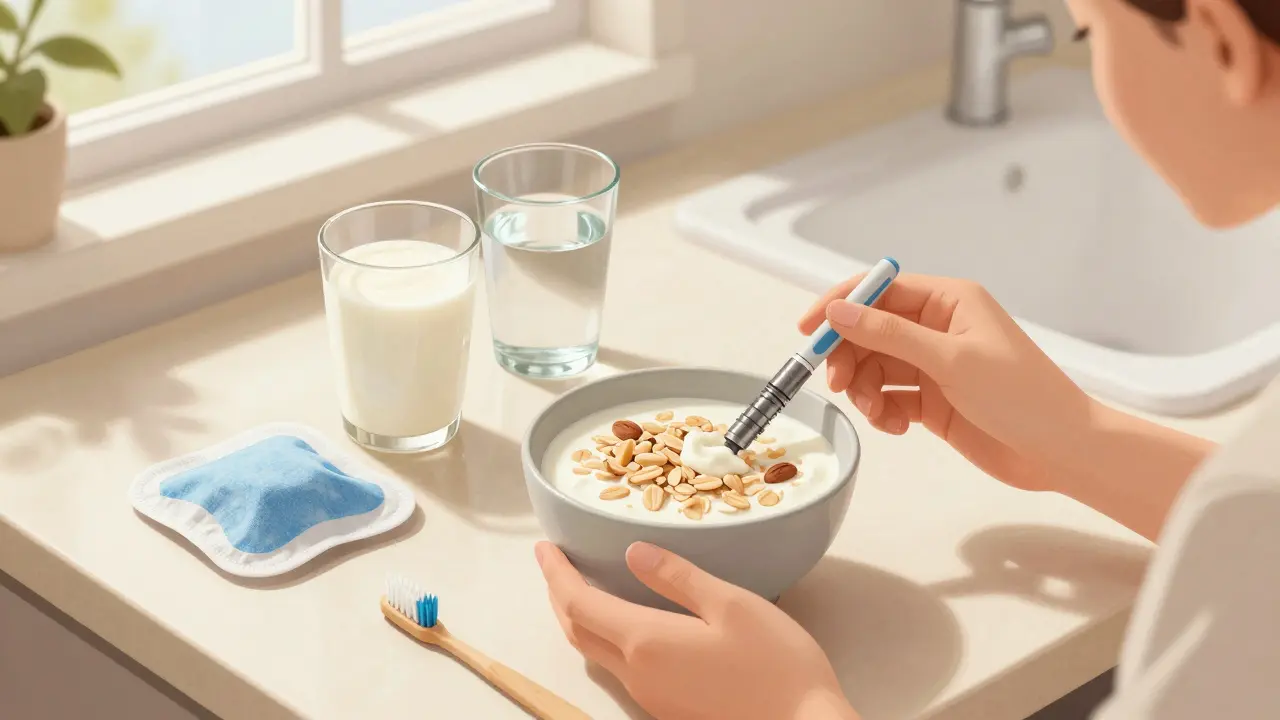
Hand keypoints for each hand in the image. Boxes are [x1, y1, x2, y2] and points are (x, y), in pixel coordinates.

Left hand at [536, 541, 858, 719]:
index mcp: (646, 642)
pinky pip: (621, 669)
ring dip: (581, 619)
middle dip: (560, 595)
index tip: (544, 547)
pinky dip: (606, 638)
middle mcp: (638, 674)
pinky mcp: (669, 709)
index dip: (555, 573)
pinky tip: (624, 624)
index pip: (579, 603)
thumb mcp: (732, 605)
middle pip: (577, 632)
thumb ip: (678, 577)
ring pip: (596, 653)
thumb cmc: (777, 666)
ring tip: (582, 587)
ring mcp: (651, 697)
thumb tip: (634, 553)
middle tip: (556, 564)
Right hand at [799, 273, 1095, 490]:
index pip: (879, 291)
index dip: (840, 306)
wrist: (1062, 451)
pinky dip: (884, 411)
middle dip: (849, 357)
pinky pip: (890, 397)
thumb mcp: (950, 360)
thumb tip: (838, 311)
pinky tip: (897, 427)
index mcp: (948, 302)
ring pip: (876, 368)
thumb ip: (889, 335)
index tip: (807, 331)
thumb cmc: (1021, 396)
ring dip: (865, 390)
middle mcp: (938, 328)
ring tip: (878, 414)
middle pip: (870, 332)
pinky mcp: (934, 401)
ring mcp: (935, 365)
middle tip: (839, 386)